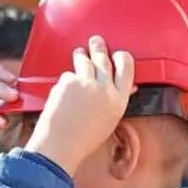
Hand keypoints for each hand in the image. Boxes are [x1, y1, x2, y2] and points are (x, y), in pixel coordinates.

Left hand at [25, 36, 133, 174]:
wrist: (61, 146)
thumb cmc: (83, 139)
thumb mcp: (109, 120)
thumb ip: (116, 100)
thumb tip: (126, 87)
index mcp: (119, 99)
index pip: (127, 68)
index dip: (122, 57)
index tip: (118, 53)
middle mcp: (105, 88)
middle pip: (104, 59)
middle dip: (99, 47)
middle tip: (95, 41)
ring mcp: (86, 83)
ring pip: (84, 60)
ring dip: (81, 55)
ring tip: (79, 52)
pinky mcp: (68, 82)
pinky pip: (68, 74)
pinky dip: (66, 79)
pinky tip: (64, 88)